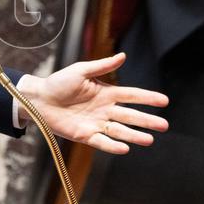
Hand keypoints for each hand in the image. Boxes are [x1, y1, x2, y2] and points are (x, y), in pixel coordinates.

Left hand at [17, 53, 168, 154]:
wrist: (38, 99)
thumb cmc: (58, 82)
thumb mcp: (81, 70)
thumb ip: (102, 66)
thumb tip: (123, 56)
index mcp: (106, 93)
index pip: (131, 96)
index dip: (147, 98)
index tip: (164, 101)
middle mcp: (104, 110)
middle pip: (130, 116)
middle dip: (147, 121)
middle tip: (164, 125)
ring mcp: (96, 124)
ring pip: (119, 131)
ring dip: (134, 136)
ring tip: (149, 140)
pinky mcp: (85, 136)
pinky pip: (102, 142)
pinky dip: (113, 146)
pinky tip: (125, 148)